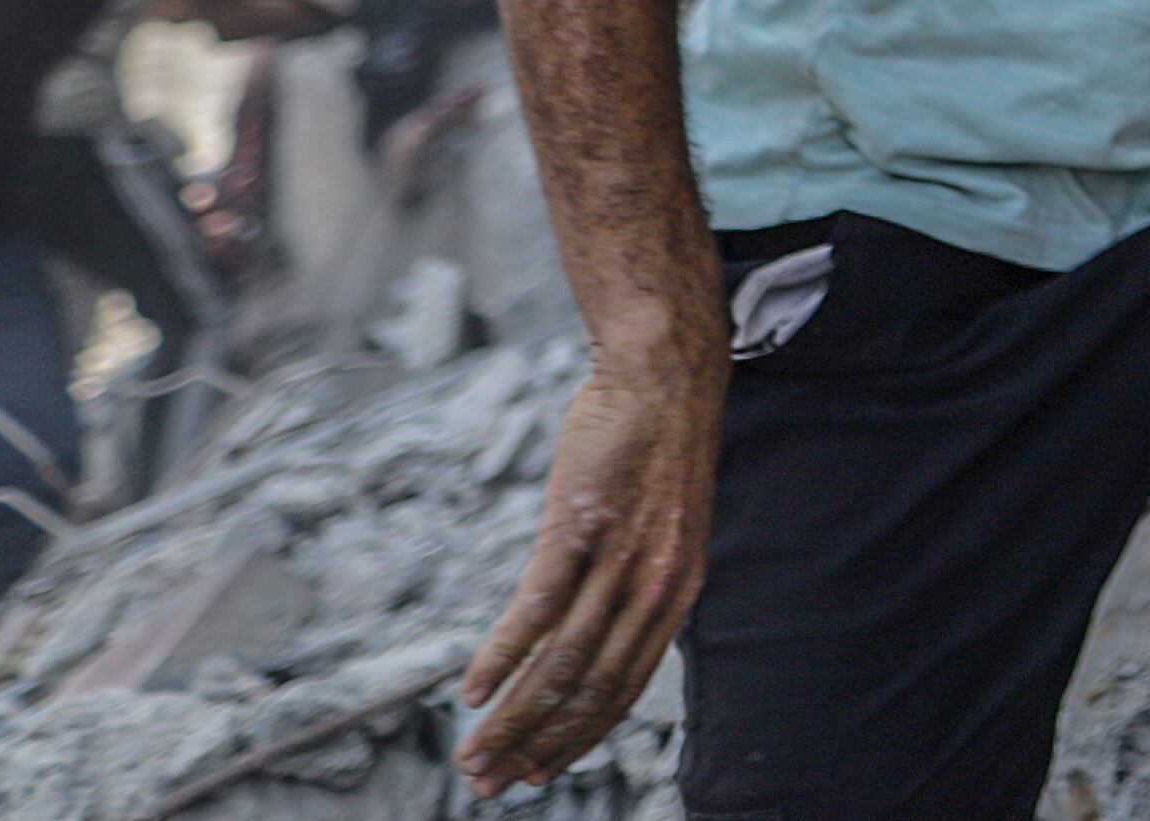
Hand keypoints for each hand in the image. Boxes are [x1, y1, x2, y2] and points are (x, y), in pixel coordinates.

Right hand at [459, 346, 726, 791]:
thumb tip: (594, 632)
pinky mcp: (579, 525)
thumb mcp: (665, 527)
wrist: (664, 371)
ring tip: (470, 755)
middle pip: (589, 690)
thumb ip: (636, 584)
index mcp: (678, 593)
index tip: (538, 774)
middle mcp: (655, 585)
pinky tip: (471, 692)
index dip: (576, 739)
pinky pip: (537, 608)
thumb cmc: (653, 447)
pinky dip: (501, 658)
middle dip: (534, 746)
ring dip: (509, 719)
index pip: (623, 690)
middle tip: (488, 784)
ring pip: (560, 663)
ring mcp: (618, 557)